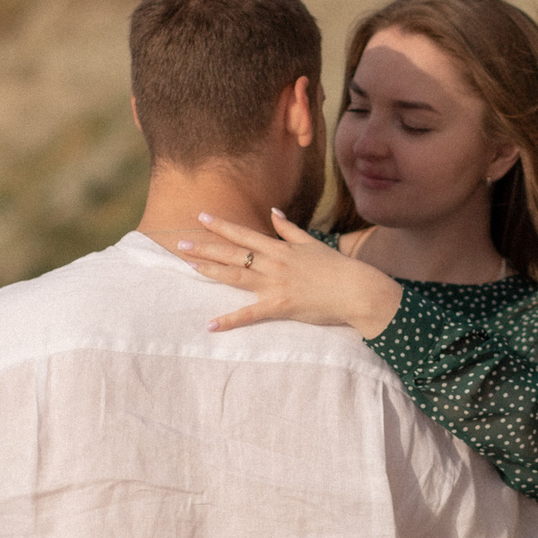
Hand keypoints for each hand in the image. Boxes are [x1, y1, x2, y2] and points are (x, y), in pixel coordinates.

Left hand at [177, 210, 402, 336]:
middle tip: (180, 243)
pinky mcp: (280, 306)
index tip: (200, 217)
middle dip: (206, 248)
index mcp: (280, 248)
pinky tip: (211, 324)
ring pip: (236, 276)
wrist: (356, 290)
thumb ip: (289, 229)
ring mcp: (275, 285)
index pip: (244, 235)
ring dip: (211, 271)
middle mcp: (273, 263)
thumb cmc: (337, 268)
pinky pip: (250, 314)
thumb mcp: (312, 243)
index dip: (221, 226)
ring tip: (189, 267)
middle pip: (233, 254)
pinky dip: (230, 320)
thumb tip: (273, 213)